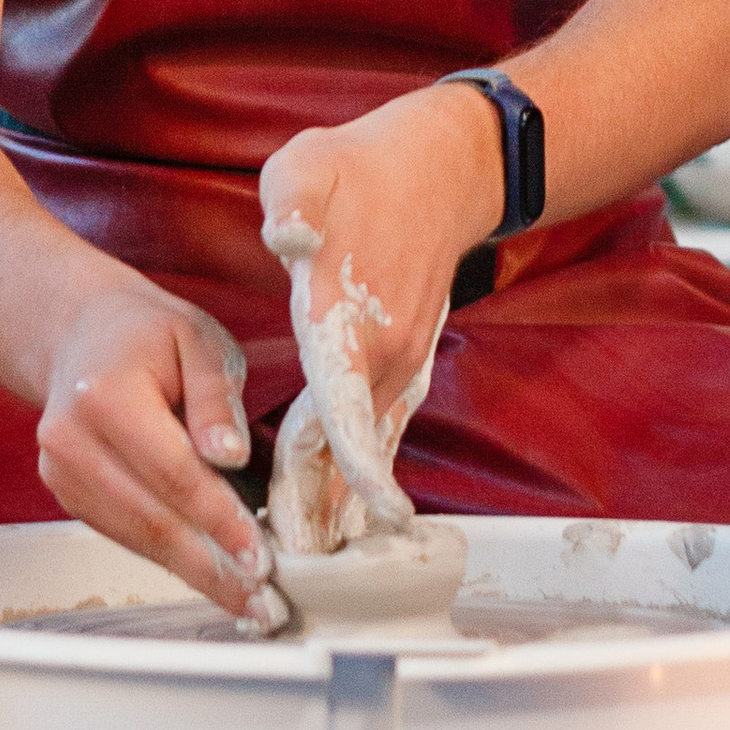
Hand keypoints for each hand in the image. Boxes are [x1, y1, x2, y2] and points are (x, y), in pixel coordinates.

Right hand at [33, 271, 281, 624]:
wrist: (82, 333)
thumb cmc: (149, 334)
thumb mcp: (198, 339)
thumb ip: (216, 397)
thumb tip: (230, 457)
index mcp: (104, 394)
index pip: (172, 472)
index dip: (219, 519)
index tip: (260, 555)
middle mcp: (70, 439)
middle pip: (151, 518)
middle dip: (211, 565)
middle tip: (261, 601)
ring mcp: (60, 471)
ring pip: (136, 536)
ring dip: (193, 572)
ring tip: (245, 599)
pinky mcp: (65, 492)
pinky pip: (124, 533)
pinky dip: (168, 555)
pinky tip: (209, 572)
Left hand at [259, 83, 501, 547]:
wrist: (442, 167)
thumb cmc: (363, 170)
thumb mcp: (309, 165)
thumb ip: (293, 202)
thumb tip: (286, 234)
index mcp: (349, 314)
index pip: (337, 404)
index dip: (333, 467)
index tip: (328, 521)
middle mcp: (384, 351)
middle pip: (344, 446)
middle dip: (319, 507)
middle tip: (286, 565)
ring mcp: (401, 360)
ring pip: (364, 445)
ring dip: (339, 500)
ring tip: (311, 558)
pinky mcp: (406, 359)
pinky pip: (380, 428)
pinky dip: (362, 472)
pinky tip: (348, 510)